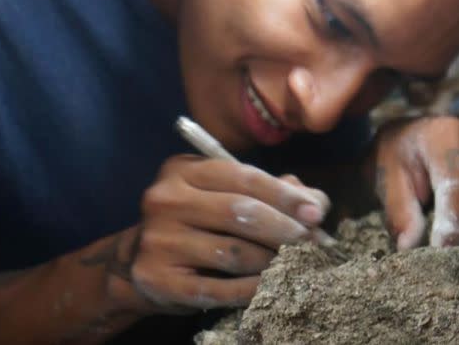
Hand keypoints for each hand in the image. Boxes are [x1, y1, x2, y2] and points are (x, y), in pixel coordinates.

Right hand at [109, 156, 330, 313]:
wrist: (142, 265)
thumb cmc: (201, 223)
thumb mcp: (230, 195)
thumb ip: (275, 192)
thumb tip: (316, 204)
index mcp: (185, 169)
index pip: (245, 177)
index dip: (286, 196)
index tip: (316, 213)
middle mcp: (165, 199)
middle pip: (241, 213)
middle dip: (286, 229)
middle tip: (313, 244)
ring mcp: (158, 240)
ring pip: (234, 253)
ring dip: (273, 261)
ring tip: (297, 265)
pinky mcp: (158, 279)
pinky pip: (219, 288)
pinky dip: (252, 289)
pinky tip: (273, 287)